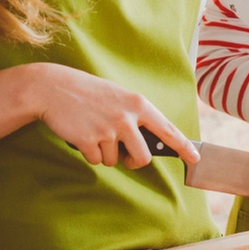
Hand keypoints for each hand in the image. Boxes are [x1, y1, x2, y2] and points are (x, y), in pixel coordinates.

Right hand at [32, 63, 199, 167]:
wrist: (53, 87)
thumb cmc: (87, 92)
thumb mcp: (118, 96)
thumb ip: (134, 115)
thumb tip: (145, 142)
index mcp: (138, 104)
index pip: (167, 130)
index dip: (184, 146)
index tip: (195, 158)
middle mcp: (127, 118)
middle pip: (142, 158)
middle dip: (133, 161)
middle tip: (122, 154)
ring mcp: (108, 130)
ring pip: (114, 161)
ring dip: (104, 153)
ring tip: (93, 131)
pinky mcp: (89, 141)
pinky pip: (95, 160)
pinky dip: (88, 153)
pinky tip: (81, 134)